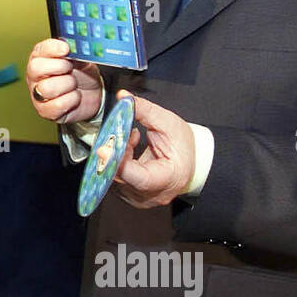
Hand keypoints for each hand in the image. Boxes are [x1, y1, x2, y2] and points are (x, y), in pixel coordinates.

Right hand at [26, 38, 102, 123]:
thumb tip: (75, 46)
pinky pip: (56, 105)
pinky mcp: (45, 111)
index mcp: (41, 57)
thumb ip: (76, 50)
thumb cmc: (82, 74)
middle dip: (59, 67)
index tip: (66, 49)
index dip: (52, 48)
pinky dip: (71, 100)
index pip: (40, 50)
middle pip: (36, 68)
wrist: (93, 95)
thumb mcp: (81, 58)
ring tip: (74, 84)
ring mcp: (37, 94)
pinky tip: (74, 96)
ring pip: (46, 88)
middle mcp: (35, 75)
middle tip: (71, 68)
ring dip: (67, 85)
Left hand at [110, 90, 196, 208]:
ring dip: (117, 155)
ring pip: (114, 177)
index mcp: (166, 180)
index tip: (104, 148)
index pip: (136, 176)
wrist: (192, 164)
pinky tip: (129, 148)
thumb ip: (144, 110)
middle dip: (117, 151)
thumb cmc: (184, 146)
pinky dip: (117, 161)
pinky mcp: (130, 196)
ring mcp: (138, 199)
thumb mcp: (168, 123)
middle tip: (123, 133)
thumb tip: (123, 97)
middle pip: (120, 176)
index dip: (117, 162)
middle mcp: (150, 196)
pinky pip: (114, 178)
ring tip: (132, 139)